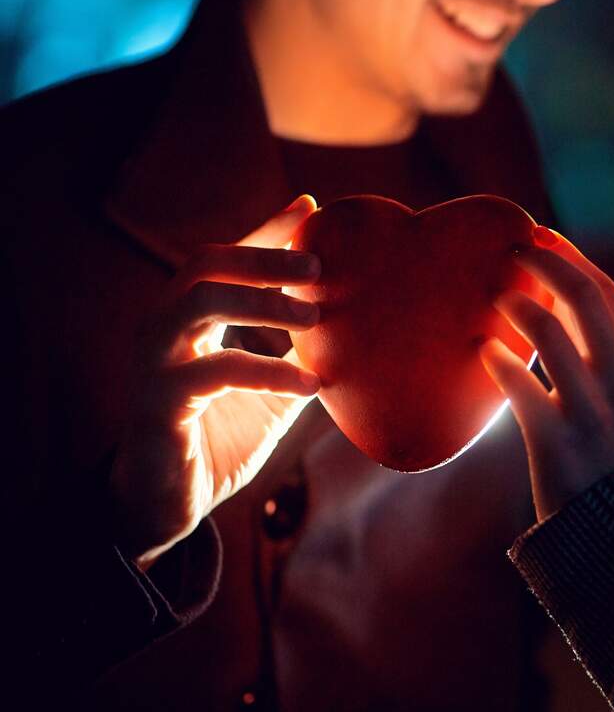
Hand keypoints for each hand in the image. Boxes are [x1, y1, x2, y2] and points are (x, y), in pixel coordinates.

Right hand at [109, 195, 323, 565]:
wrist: (170, 505)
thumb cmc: (220, 438)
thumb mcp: (272, 392)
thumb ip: (302, 357)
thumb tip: (362, 332)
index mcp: (190, 319)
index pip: (225, 258)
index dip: (266, 230)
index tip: (310, 206)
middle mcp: (164, 329)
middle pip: (206, 265)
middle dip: (263, 256)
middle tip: (318, 266)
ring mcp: (154, 362)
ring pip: (198, 303)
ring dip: (260, 300)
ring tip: (314, 315)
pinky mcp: (158, 402)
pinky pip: (214, 371)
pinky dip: (267, 372)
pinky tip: (310, 385)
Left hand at [479, 228, 613, 521]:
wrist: (612, 527)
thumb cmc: (610, 446)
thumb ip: (606, 345)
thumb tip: (558, 284)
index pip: (607, 291)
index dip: (568, 257)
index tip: (537, 237)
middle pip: (584, 297)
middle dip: (542, 263)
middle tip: (511, 249)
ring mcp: (593, 415)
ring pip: (548, 334)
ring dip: (515, 306)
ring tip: (494, 300)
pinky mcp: (557, 444)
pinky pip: (518, 387)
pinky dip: (496, 360)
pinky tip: (482, 351)